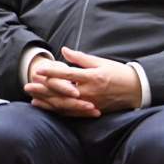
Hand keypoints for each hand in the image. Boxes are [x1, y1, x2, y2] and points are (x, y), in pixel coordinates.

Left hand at [27, 46, 141, 116]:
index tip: (38, 70)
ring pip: (65, 105)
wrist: (136, 89)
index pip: (67, 75)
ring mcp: (90, 104)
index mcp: (92, 77)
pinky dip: (59, 111)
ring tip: (33, 99)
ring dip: (48, 102)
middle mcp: (90, 92)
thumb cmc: (118, 73)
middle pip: (62, 92)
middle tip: (27, 86)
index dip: (51, 73)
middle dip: (43, 90)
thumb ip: (80, 58)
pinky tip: (48, 108)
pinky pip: (72, 113)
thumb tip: (64, 50)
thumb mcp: (100, 62)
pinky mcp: (92, 111)